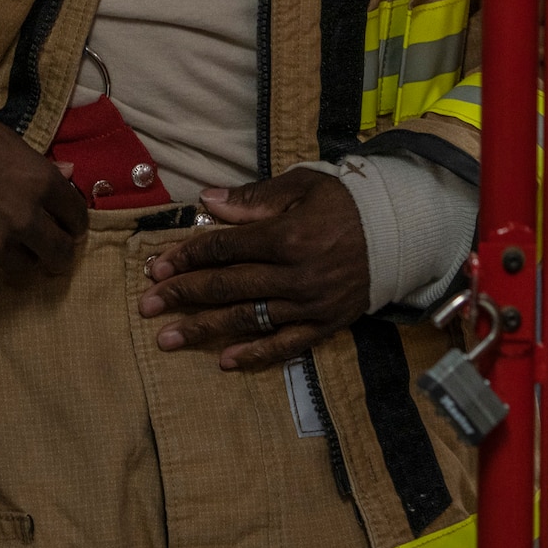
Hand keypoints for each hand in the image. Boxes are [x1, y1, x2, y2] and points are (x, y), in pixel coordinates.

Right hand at [0, 120, 88, 277]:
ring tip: (7, 244)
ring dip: (20, 257)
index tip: (69, 226)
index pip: (76, 215)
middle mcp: (23, 218)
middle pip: (58, 253)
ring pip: (23, 267)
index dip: (74, 222)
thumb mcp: (9, 143)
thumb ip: (41, 165)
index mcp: (39, 183)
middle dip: (59, 253)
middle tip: (53, 252)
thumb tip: (70, 172)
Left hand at [137, 168, 367, 370]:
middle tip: (147, 306)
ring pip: (247, 319)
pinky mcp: (325, 324)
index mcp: (285, 236)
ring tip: (168, 339)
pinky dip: (255, 355)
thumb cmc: (344, 203)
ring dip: (204, 329)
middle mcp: (294, 274)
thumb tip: (207, 200)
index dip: (186, 257)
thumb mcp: (301, 186)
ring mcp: (309, 304)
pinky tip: (225, 361)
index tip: (156, 268)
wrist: (400, 233)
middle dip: (182, 296)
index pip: (223, 248)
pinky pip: (285, 345)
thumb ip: (253, 198)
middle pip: (227, 287)